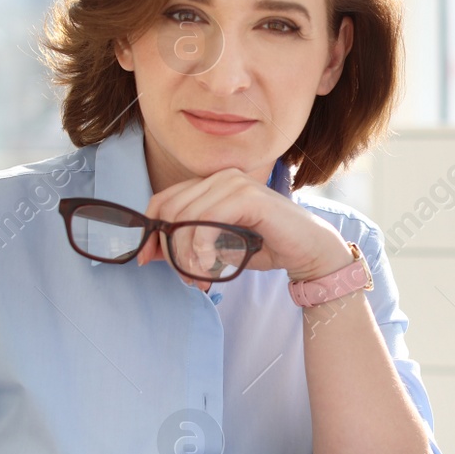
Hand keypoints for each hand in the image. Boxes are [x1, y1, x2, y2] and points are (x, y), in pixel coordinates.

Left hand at [133, 167, 352, 284]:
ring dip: (186, 255)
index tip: (147, 260)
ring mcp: (234, 182)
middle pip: (169, 210)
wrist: (308, 251)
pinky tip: (212, 265)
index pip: (163, 200)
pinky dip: (202, 249)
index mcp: (211, 183)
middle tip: (185, 276)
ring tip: (200, 276)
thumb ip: (189, 241)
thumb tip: (150, 253)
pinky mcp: (247, 196)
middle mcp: (220, 177)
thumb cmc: (266, 246)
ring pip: (185, 218)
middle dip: (169, 248)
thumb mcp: (218, 244)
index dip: (149, 230)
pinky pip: (206, 222)